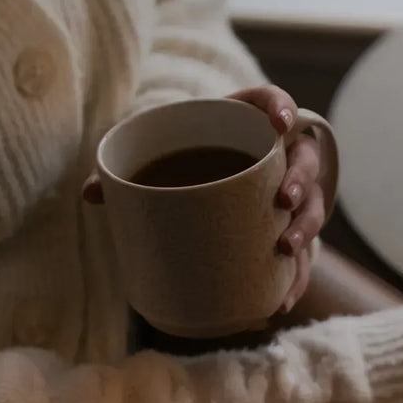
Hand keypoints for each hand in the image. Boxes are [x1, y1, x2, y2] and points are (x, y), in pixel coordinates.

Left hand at [82, 86, 325, 314]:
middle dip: (300, 179)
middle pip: (304, 157)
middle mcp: (279, 154)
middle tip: (284, 199)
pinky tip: (282, 301)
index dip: (281, 107)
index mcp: (247, 122)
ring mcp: (290, 192)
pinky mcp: (288, 229)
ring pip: (313, 205)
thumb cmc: (180, 161)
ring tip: (286, 248)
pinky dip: (295, 278)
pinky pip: (304, 254)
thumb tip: (89, 193)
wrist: (196, 181)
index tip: (279, 121)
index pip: (273, 101)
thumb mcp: (156, 156)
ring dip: (305, 226)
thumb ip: (123, 171)